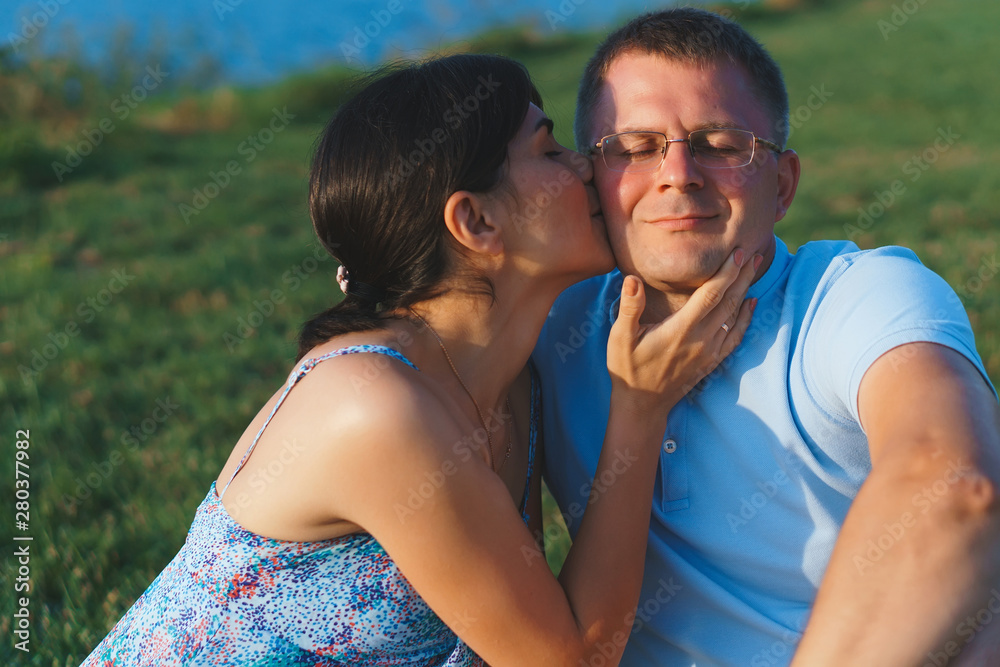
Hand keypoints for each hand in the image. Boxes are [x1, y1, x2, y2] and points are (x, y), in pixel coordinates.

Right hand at [607, 248, 758, 414]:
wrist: (642, 405)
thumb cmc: (628, 369)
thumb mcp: (620, 337)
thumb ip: (629, 307)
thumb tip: (632, 279)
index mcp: (681, 329)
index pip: (711, 294)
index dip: (726, 272)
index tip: (738, 253)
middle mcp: (701, 339)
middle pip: (729, 301)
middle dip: (742, 275)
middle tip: (753, 252)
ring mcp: (709, 351)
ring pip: (735, 316)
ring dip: (745, 291)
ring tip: (754, 270)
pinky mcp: (711, 361)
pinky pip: (735, 335)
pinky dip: (746, 318)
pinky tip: (750, 304)